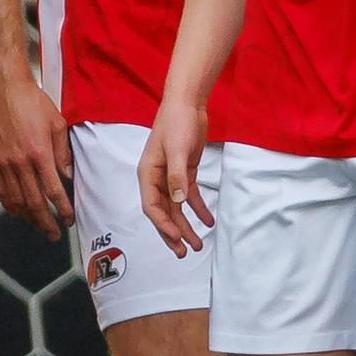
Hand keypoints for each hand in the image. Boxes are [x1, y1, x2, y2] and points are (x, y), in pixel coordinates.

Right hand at [0, 72, 72, 240]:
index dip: (62, 210)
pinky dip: (6, 202)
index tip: (68, 220)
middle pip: (34, 202)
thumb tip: (66, 176)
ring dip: (27, 216)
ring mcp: (3, 161)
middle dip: (45, 222)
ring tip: (37, 225)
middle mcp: (20, 162)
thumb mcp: (57, 123)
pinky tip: (15, 210)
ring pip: (15, 199)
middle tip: (53, 234)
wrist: (3, 88)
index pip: (53, 191)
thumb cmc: (32, 101)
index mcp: (40, 153)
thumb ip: (62, 152)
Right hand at [139, 94, 212, 256]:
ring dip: (185, 226)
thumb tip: (178, 202)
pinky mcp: (184, 171)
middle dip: (173, 233)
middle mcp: (156, 178)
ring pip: (176, 208)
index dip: (163, 225)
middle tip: (185, 252)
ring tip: (197, 244)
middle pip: (163, 212)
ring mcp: (170, 176)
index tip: (177, 239)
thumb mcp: (178, 150)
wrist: (187, 103)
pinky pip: (189, 196)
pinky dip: (198, 209)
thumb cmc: (177, 123)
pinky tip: (208, 221)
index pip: (152, 207)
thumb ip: (177, 177)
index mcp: (148, 174)